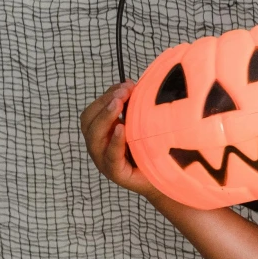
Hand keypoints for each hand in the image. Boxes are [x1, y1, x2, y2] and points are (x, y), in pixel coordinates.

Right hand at [79, 81, 160, 198]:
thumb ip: (132, 106)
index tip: (125, 85)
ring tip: (118, 104)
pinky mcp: (116, 173)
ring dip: (106, 117)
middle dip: (104, 103)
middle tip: (124, 92)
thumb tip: (129, 83)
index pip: (92, 111)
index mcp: (101, 134)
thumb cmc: (153, 147)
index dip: (105, 96)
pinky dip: (114, 141)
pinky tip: (121, 129)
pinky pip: (110, 156)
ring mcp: (104, 161)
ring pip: (94, 137)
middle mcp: (98, 147)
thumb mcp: (141, 123)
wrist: (169, 176)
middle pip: (88, 122)